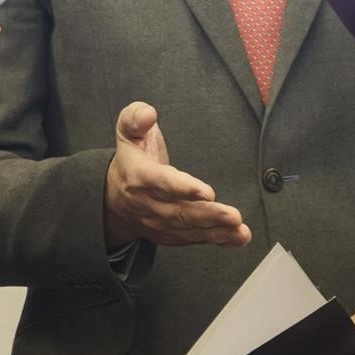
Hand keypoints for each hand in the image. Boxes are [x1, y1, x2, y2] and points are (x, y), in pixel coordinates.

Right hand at [102, 102, 250, 248]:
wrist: (114, 196)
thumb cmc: (131, 159)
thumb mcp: (127, 131)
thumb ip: (136, 117)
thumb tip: (148, 114)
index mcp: (138, 176)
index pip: (161, 183)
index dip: (183, 188)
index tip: (206, 191)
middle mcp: (147, 204)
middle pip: (179, 212)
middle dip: (209, 215)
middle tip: (234, 216)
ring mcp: (157, 223)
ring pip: (188, 229)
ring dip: (217, 231)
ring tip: (240, 230)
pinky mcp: (168, 235)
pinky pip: (192, 239)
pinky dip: (217, 240)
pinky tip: (236, 238)